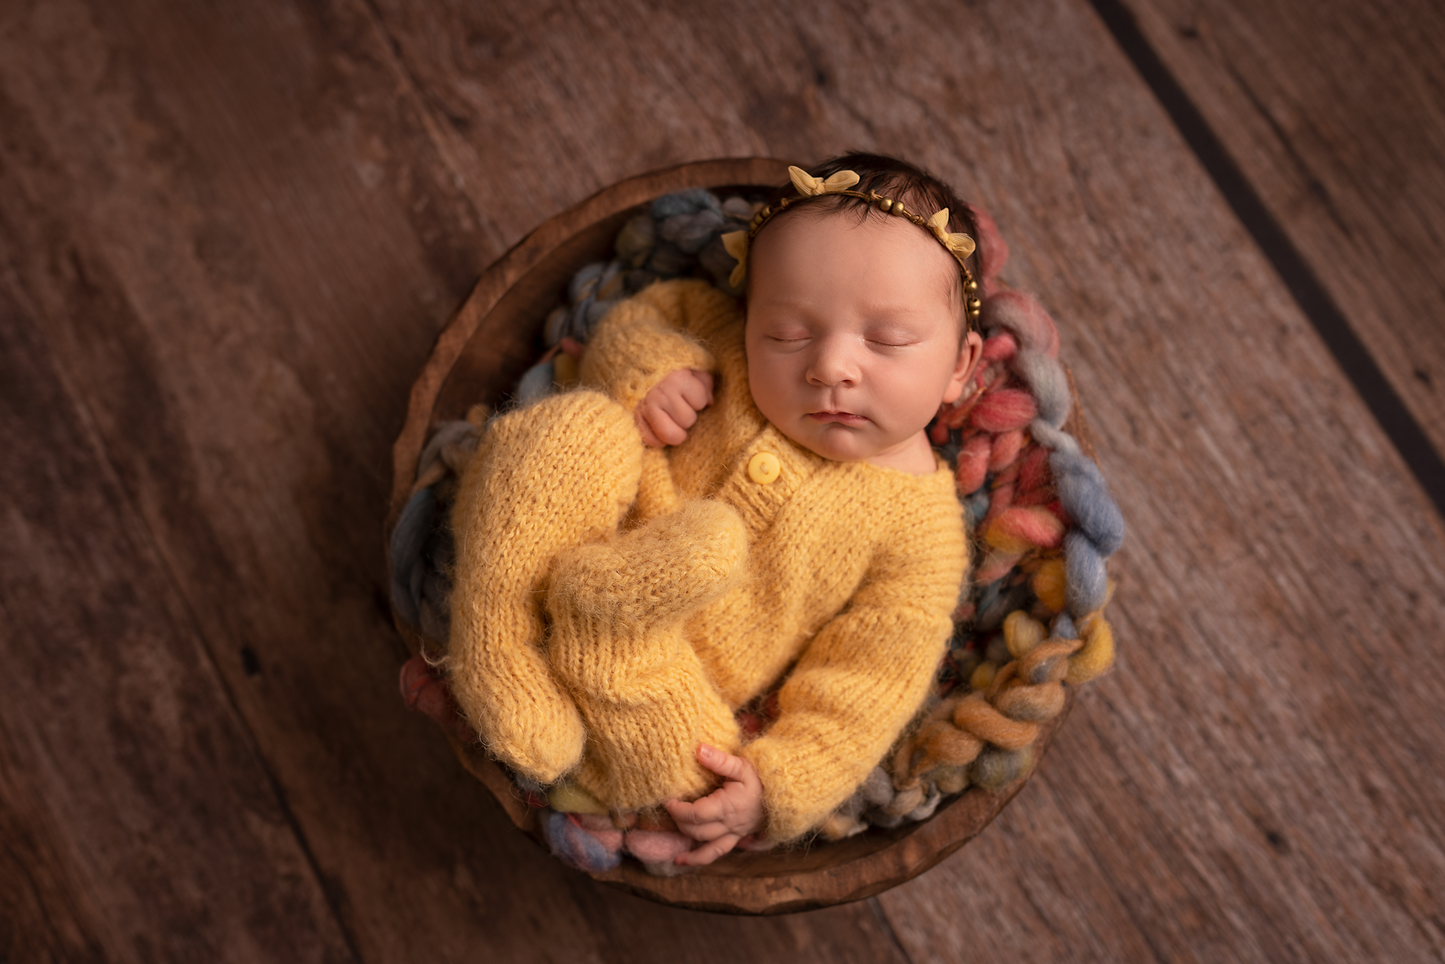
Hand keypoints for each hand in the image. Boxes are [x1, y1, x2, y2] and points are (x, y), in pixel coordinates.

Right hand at [635, 369, 713, 446]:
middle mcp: (660, 392)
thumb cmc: (674, 372)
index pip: (700, 402)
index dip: (699, 400)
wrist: (643, 369)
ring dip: (675, 430)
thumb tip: (710, 403)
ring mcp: (646, 406)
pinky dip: (660, 439)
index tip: (691, 393)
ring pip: (671, 435)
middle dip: (688, 416)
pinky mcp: (636, 418)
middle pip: (687, 421)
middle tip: (681, 407)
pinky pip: (653, 441)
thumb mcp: (694, 370)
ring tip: (673, 418)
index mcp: (677, 378)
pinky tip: (662, 427)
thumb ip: (705, 384)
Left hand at [665, 744, 765, 865]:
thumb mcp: (742, 765)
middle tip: (670, 810)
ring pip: (707, 848)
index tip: (668, 800)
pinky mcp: (737, 838)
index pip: (696, 814)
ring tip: (675, 855)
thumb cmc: (762, 778)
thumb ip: (720, 760)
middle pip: (697, 831)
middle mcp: (729, 824)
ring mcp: (734, 834)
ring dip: (689, 850)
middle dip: (679, 822)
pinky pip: (717, 853)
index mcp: (728, 806)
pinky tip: (686, 861)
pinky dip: (701, 859)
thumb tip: (699, 750)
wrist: (786, 794)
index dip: (678, 809)